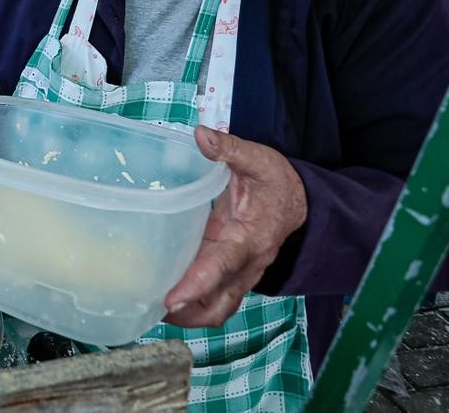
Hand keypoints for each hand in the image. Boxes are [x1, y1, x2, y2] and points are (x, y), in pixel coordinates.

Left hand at [163, 126, 307, 327]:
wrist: (300, 200)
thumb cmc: (277, 181)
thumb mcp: (257, 159)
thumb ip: (229, 149)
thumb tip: (201, 136)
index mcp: (250, 237)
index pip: (223, 266)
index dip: (197, 284)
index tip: (172, 299)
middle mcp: (246, 263)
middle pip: (218, 303)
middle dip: (187, 313)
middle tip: (148, 308)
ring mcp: (239, 272)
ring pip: (217, 307)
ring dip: (188, 314)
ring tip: (149, 308)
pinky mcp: (230, 271)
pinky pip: (213, 296)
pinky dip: (191, 301)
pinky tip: (162, 292)